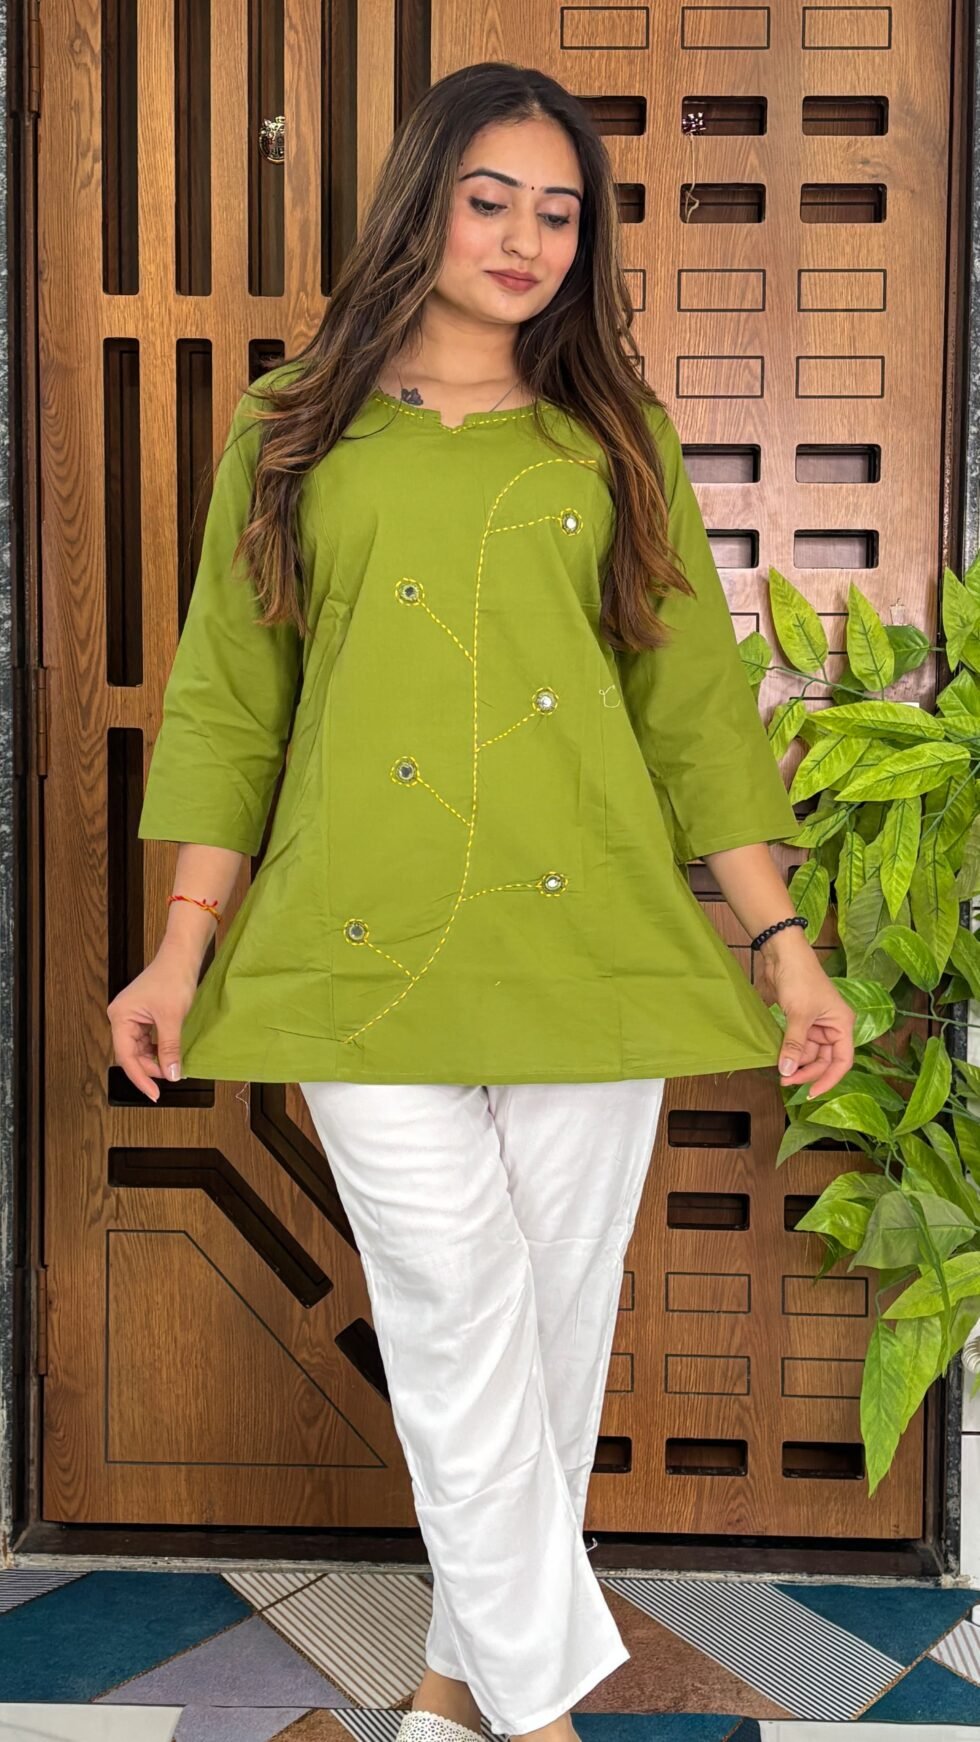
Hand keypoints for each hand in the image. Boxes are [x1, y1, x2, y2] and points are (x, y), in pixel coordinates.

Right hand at [107, 945, 201, 1101]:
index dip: (140, 1077)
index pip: (126, 1056)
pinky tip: (169, 1055)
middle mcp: (121, 1017)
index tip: (153, 1093)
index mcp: (120, 1016)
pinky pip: (146, 1040)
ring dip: (154, 1060)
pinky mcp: (142, 1016)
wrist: (181, 957)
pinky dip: (157, 1049)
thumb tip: (171, 1074)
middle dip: (150, 1068)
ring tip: (171, 1067)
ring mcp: (131, 1017)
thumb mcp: (172, 1018)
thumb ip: (169, 1048)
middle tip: (170, 1077)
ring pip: (140, 1049)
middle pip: (131, 1054)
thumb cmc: (173, 978)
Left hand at [757, 934, 855, 1099]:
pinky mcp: (800, 1021)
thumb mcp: (799, 1015)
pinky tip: (778, 1057)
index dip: (829, 1079)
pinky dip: (789, 1051)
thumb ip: (794, 1045)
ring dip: (795, 1061)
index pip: (842, 1061)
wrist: (783, 954)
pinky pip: (798, 1043)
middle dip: (806, 1071)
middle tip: (784, 1079)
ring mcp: (816, 1024)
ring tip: (778, 1068)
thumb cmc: (800, 979)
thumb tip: (787, 1071)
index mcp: (842, 1024)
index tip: (811, 1093)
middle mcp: (832, 1027)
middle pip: (824, 1060)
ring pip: (809, 1053)